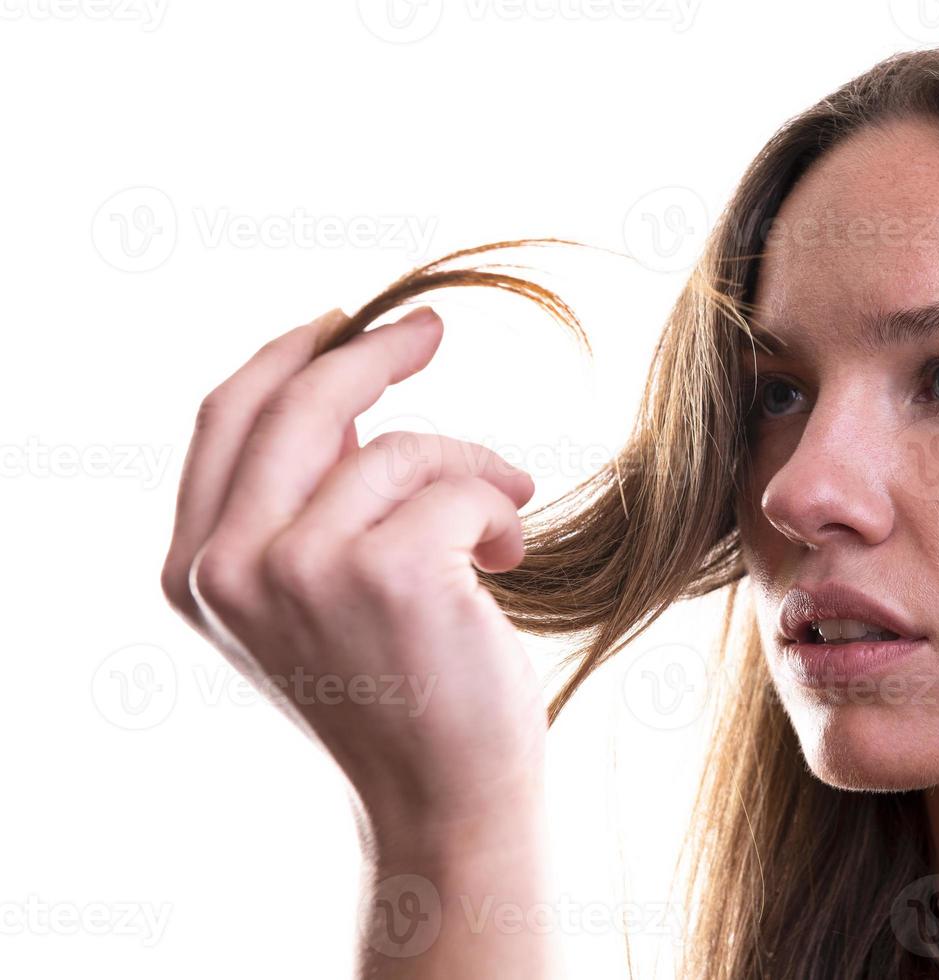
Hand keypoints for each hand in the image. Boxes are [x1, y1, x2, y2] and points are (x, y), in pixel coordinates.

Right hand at [159, 305, 546, 839]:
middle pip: (298, 404)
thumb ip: (300, 504)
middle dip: (372, 352)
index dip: (287, 355)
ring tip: (499, 525)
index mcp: (195, 572)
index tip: (343, 320)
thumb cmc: (398, 694)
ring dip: (468, 471)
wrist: (445, 801)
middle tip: (429, 330)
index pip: (227, 418)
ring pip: (398, 448)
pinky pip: (460, 487)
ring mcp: (300, 570)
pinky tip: (507, 560)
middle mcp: (228, 569)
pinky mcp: (388, 573)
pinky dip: (499, 508)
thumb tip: (342, 388)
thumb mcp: (312, 600)